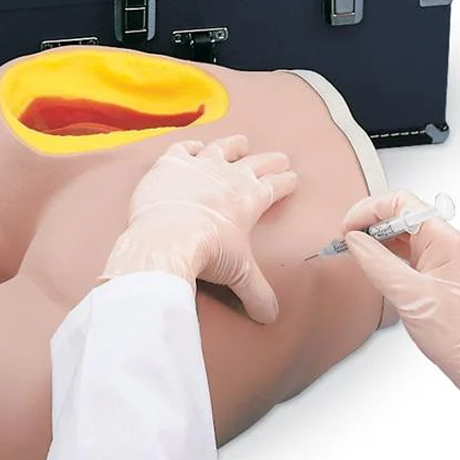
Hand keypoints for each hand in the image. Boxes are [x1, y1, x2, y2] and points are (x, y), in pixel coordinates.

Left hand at [101, 134, 297, 323]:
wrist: (167, 239)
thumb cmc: (207, 253)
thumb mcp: (239, 275)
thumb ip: (257, 295)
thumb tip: (270, 318)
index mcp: (250, 198)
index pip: (275, 186)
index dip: (286, 182)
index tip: (292, 177)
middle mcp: (229, 175)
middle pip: (256, 162)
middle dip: (270, 161)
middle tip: (280, 158)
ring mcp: (199, 165)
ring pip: (221, 148)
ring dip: (233, 145)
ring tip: (241, 142)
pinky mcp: (170, 163)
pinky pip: (184, 148)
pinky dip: (190, 146)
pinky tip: (193, 146)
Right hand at [341, 190, 459, 436]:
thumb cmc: (454, 334)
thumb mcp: (407, 295)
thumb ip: (376, 262)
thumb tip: (353, 239)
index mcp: (447, 240)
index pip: (401, 203)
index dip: (369, 210)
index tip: (348, 227)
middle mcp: (447, 242)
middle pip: (399, 213)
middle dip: (369, 221)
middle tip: (346, 237)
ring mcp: (440, 255)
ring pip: (399, 230)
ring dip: (373, 236)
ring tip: (353, 248)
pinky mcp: (433, 269)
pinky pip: (402, 248)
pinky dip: (381, 250)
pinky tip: (368, 260)